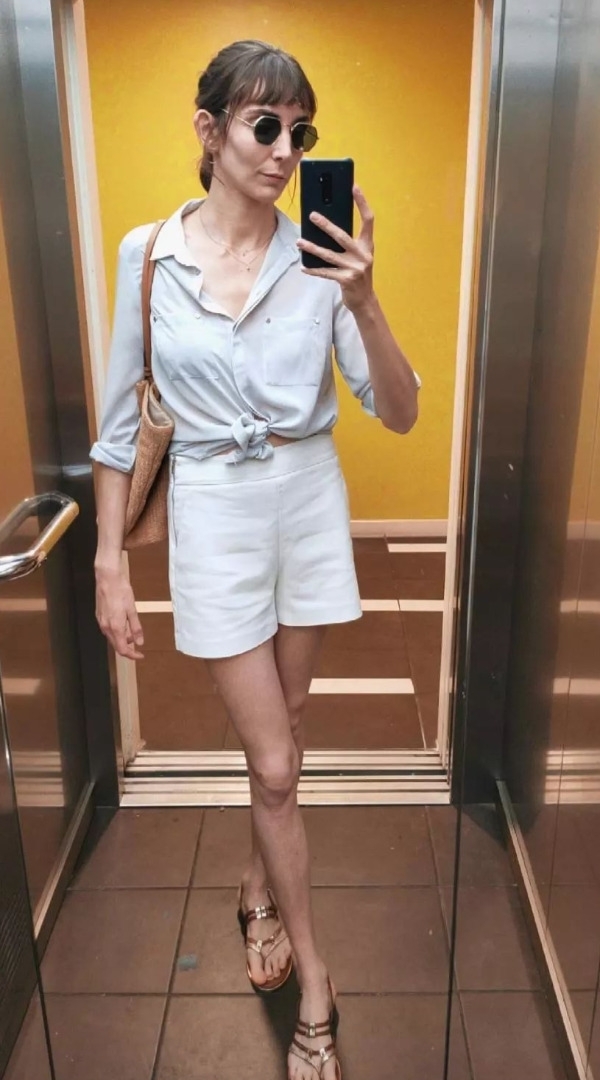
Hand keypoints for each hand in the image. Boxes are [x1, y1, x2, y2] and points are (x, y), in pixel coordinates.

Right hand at [95, 566, 144, 659]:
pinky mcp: (99, 616)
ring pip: (112, 638)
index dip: (132, 655)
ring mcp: (101, 621)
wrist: (107, 578)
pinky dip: (117, 632)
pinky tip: (124, 624)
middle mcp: (106, 627)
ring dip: (122, 639)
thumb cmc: (121, 590)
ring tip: (133, 631)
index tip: (140, 655)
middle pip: (116, 645)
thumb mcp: (132, 609)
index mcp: (115, 627)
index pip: (122, 649)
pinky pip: (108, 630)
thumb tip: (139, 642)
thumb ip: (136, 627)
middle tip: (138, 644)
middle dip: (128, 647)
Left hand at [297, 184, 374, 312]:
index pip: (368, 219)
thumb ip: (348, 242)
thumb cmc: (358, 273)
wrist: (364, 299)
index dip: (362, 202)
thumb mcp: (358, 255)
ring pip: (329, 255)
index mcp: (368, 245)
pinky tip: (303, 266)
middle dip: (326, 225)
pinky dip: (314, 270)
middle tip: (311, 215)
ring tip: (300, 242)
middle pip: (342, 235)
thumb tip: (326, 226)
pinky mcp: (346, 280)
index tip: (354, 186)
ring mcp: (355, 268)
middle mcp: (363, 255)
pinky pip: (326, 272)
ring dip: (312, 248)